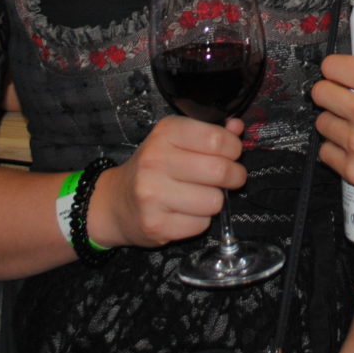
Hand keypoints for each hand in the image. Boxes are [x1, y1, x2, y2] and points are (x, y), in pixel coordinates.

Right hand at [90, 115, 245, 249]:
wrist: (116, 202)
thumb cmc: (154, 167)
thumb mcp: (176, 141)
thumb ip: (210, 132)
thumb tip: (237, 127)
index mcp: (165, 133)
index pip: (217, 140)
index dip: (234, 148)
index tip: (231, 154)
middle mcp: (155, 161)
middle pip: (220, 171)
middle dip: (234, 176)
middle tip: (230, 178)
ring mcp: (152, 195)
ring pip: (214, 201)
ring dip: (215, 201)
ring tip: (201, 196)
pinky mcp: (156, 225)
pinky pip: (201, 225)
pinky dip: (200, 221)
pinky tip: (185, 213)